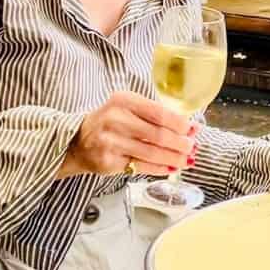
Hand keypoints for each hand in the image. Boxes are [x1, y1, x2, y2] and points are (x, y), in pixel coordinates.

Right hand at [57, 91, 197, 178]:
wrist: (76, 141)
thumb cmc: (108, 122)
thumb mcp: (127, 107)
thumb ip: (153, 113)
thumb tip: (187, 126)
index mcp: (123, 100)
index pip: (159, 113)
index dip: (180, 123)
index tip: (193, 128)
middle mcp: (116, 120)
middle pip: (158, 134)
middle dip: (180, 143)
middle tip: (193, 146)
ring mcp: (111, 142)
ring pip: (152, 152)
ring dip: (174, 158)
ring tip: (187, 159)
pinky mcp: (109, 162)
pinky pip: (141, 166)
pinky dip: (160, 168)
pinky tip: (171, 168)